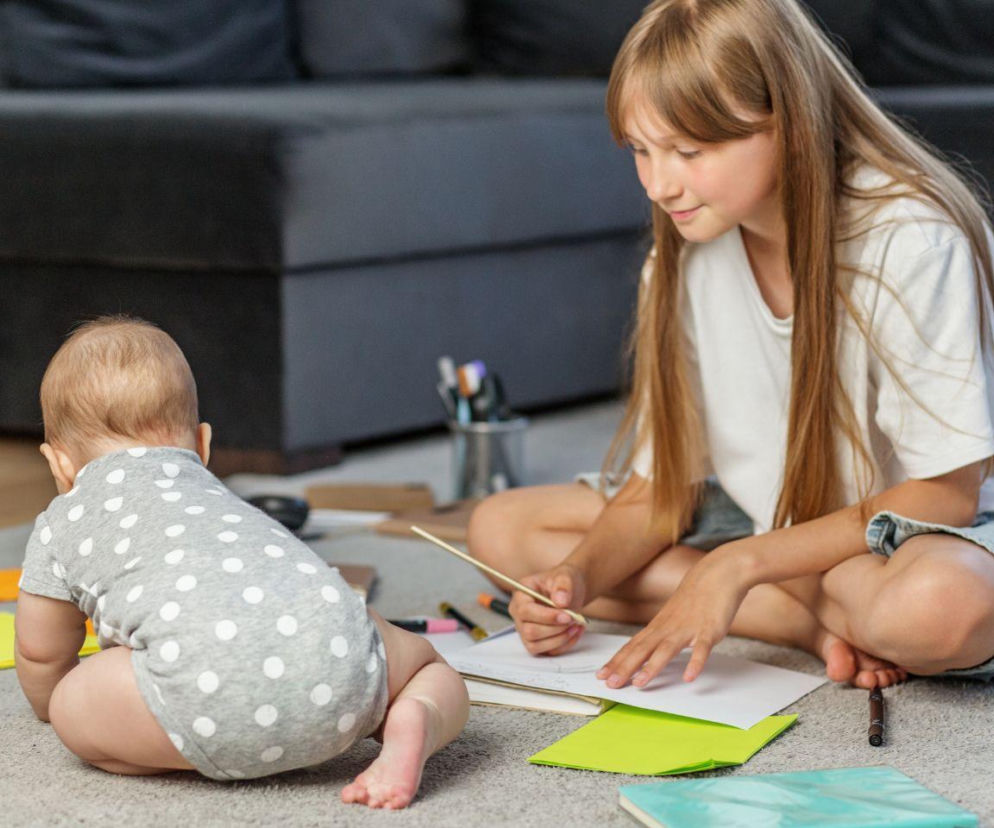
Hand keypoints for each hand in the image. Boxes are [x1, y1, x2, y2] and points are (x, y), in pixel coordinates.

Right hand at [509, 563, 587, 655]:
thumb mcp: (566, 576)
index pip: (525, 611)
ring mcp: (525, 629)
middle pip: (529, 631)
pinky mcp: (537, 642)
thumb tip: (560, 601)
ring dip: (559, 639)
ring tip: (576, 625)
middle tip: (574, 619)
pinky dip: (565, 645)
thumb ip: (563, 585)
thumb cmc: (564, 582)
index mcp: (521, 595)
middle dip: (555, 629)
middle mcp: (519, 614)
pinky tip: (575, 631)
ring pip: (536, 645)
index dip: (546, 617)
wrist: (571, 592)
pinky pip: (547, 652)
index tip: (567, 616)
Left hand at [596, 549, 747, 686]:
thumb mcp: (673, 616)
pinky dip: (695, 663)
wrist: (718, 573)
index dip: (616, 661)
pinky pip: (702, 648)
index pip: (633, 646)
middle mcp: (669, 627)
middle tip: (609, 683)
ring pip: (667, 649)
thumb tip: (648, 649)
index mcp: (659, 625)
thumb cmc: (696, 597)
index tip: (601, 675)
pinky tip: (689, 677)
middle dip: (625, 667)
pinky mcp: (709, 630)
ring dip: (652, 667)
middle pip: (643, 649)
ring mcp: (688, 628)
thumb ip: (662, 633)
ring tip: (639, 683)